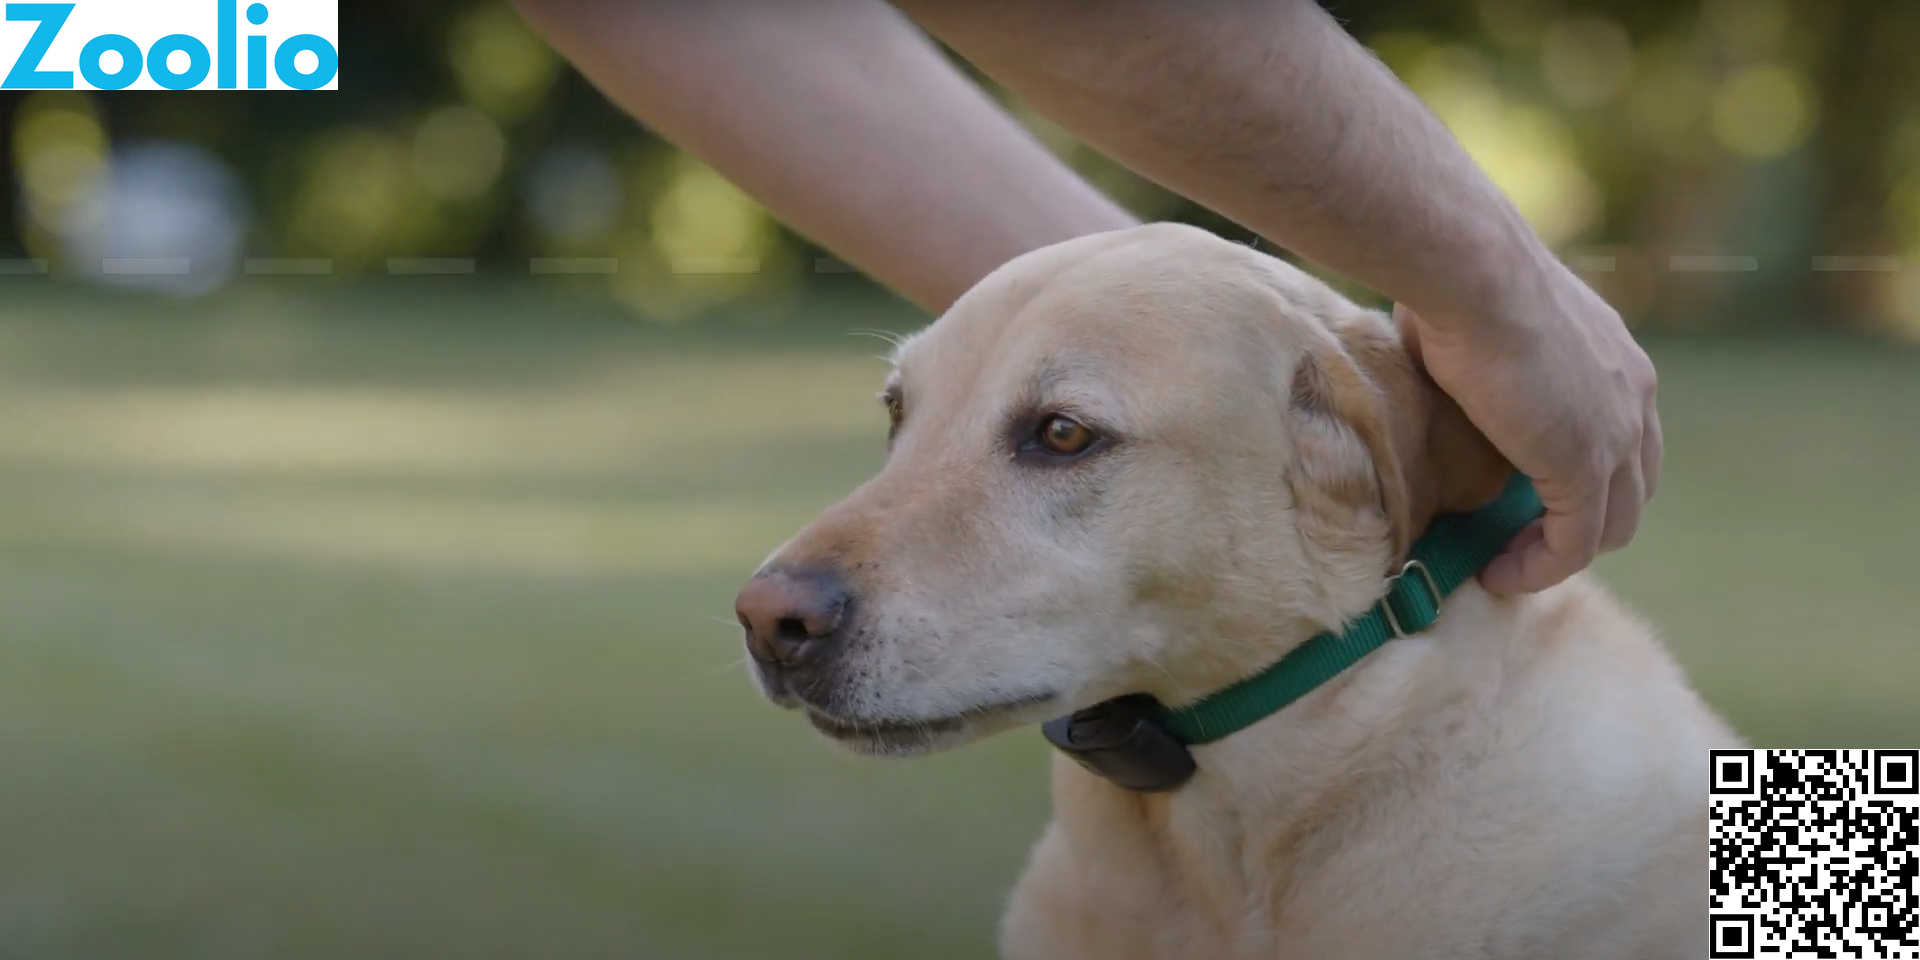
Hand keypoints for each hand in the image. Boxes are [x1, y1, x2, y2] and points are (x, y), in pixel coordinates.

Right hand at [1397, 256, 1660, 593]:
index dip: (1584, 478)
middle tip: (1518, 537)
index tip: (1525, 496)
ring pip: (1610, 526)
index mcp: (1617, 359)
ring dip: (1559, 553)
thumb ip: (1489, 355)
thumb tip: (1440, 360)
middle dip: (1579, 523)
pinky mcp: (1584, 468)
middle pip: (1631, 490)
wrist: (1472, 271)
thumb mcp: (1489, 320)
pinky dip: (1538, 568)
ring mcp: (1616, 435)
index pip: (1625, 442)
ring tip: (1506, 563)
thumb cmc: (1458, 277)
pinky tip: (1497, 573)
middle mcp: (1634, 397)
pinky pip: (1573, 545)